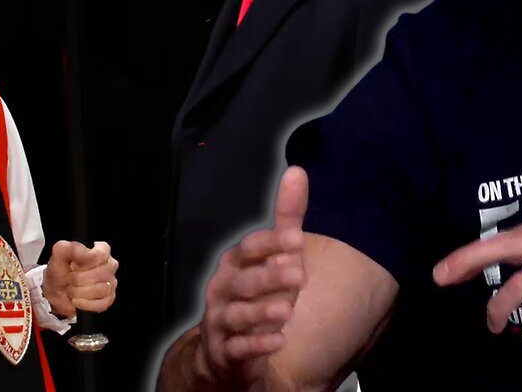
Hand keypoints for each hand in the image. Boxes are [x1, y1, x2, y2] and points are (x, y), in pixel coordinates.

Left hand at [43, 240, 117, 317]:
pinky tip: (76, 300)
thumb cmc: (60, 270)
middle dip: (79, 279)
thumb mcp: (60, 252)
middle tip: (70, 278)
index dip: (86, 262)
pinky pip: (101, 304)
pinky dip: (84, 303)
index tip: (74, 265)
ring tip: (72, 289)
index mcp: (101, 250)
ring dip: (79, 292)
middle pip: (101, 273)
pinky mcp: (108, 300)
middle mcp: (109, 266)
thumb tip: (88, 253)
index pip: (102, 253)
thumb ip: (73, 248)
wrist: (55, 291)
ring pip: (101, 289)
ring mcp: (110, 283)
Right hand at [198, 166, 308, 384]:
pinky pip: (239, 347)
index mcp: (236, 263)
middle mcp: (224, 288)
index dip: (271, 244)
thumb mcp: (275, 256)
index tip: (296, 239)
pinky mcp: (226, 350)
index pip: (250, 248)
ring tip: (286, 310)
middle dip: (269, 276)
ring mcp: (222, 320)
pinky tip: (278, 340)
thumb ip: (286, 218)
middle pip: (243, 280)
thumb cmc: (256, 293)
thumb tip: (297, 171)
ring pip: (238, 314)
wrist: (225, 348)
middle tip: (299, 274)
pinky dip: (257, 344)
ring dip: (261, 311)